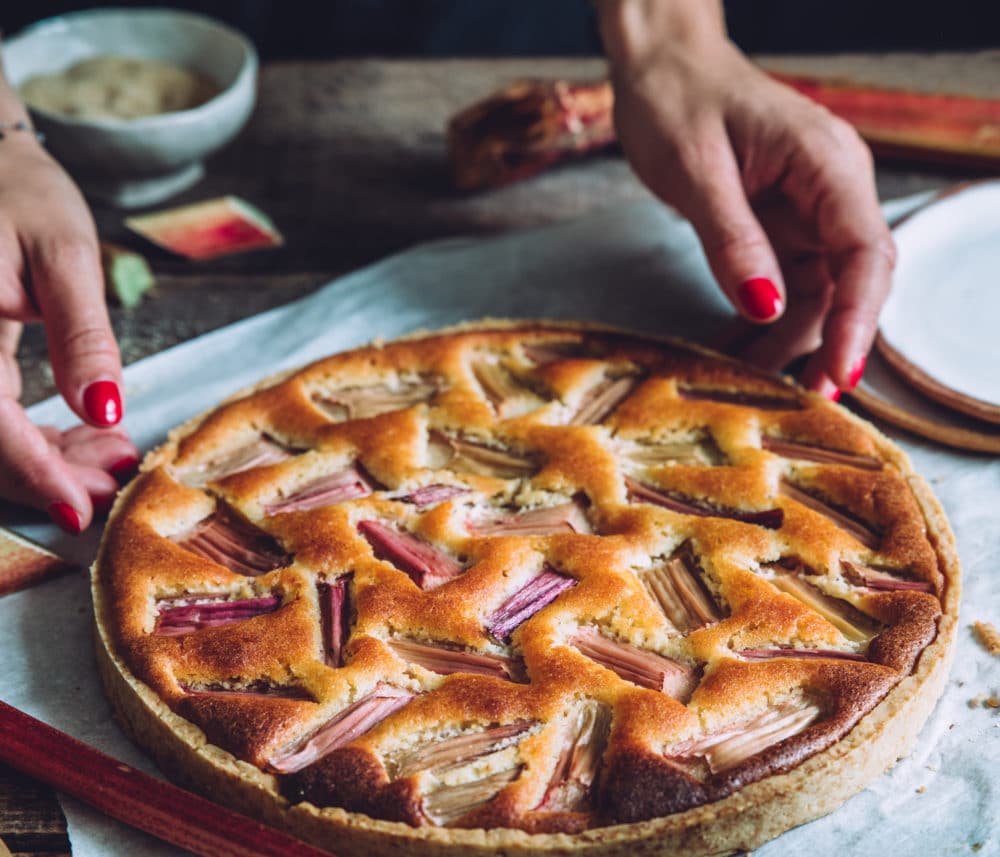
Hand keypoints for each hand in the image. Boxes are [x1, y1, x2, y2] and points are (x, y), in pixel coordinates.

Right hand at [0, 126, 137, 531]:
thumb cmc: (20, 191)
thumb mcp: (65, 255)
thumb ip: (83, 336)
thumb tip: (105, 410)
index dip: (33, 473)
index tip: (81, 511)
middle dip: (46, 474)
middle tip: (116, 478)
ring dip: (41, 461)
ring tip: (111, 459)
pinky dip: (30, 437)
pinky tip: (81, 436)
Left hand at [599, 0, 895, 396]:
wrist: (661, 70)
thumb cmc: (677, 101)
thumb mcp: (697, 172)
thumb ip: (733, 240)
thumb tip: (766, 308)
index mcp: (827, 164)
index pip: (865, 251)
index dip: (858, 318)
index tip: (839, 371)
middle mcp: (830, 191)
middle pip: (853, 281)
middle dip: (831, 342)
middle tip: (805, 402)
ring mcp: (809, 210)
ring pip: (818, 292)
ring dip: (790, 343)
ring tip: (753, 386)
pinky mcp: (781, 227)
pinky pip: (784, 286)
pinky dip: (763, 323)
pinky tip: (736, 352)